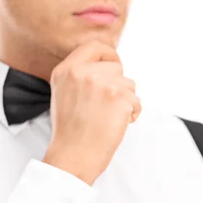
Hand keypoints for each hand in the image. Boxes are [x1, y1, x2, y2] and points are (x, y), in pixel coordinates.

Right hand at [42, 40, 141, 184]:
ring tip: (108, 118)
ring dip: (126, 101)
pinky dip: (132, 114)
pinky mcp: (118, 96)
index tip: (115, 67)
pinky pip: (137, 101)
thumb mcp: (65, 94)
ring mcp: (100, 83)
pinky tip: (117, 124)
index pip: (94, 46)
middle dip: (119, 86)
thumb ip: (82, 76)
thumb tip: (110, 66)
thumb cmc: (72, 131)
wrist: (73, 156)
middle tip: (107, 106)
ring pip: (129, 84)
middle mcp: (81, 73)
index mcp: (65, 70)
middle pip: (116, 67)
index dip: (110, 55)